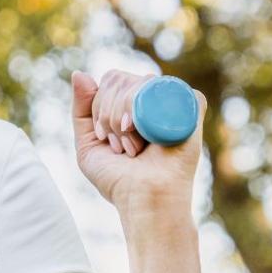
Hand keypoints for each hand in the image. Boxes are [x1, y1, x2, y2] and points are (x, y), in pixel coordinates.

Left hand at [71, 69, 207, 217]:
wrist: (145, 199)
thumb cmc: (118, 180)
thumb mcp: (88, 145)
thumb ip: (81, 110)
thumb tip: (79, 73)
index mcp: (131, 105)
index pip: (111, 80)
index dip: (100, 105)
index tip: (104, 138)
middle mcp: (151, 101)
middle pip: (122, 78)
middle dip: (110, 113)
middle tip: (120, 146)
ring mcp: (171, 104)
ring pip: (143, 80)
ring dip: (126, 113)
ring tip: (133, 147)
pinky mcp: (192, 110)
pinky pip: (174, 87)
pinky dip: (155, 105)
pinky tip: (148, 132)